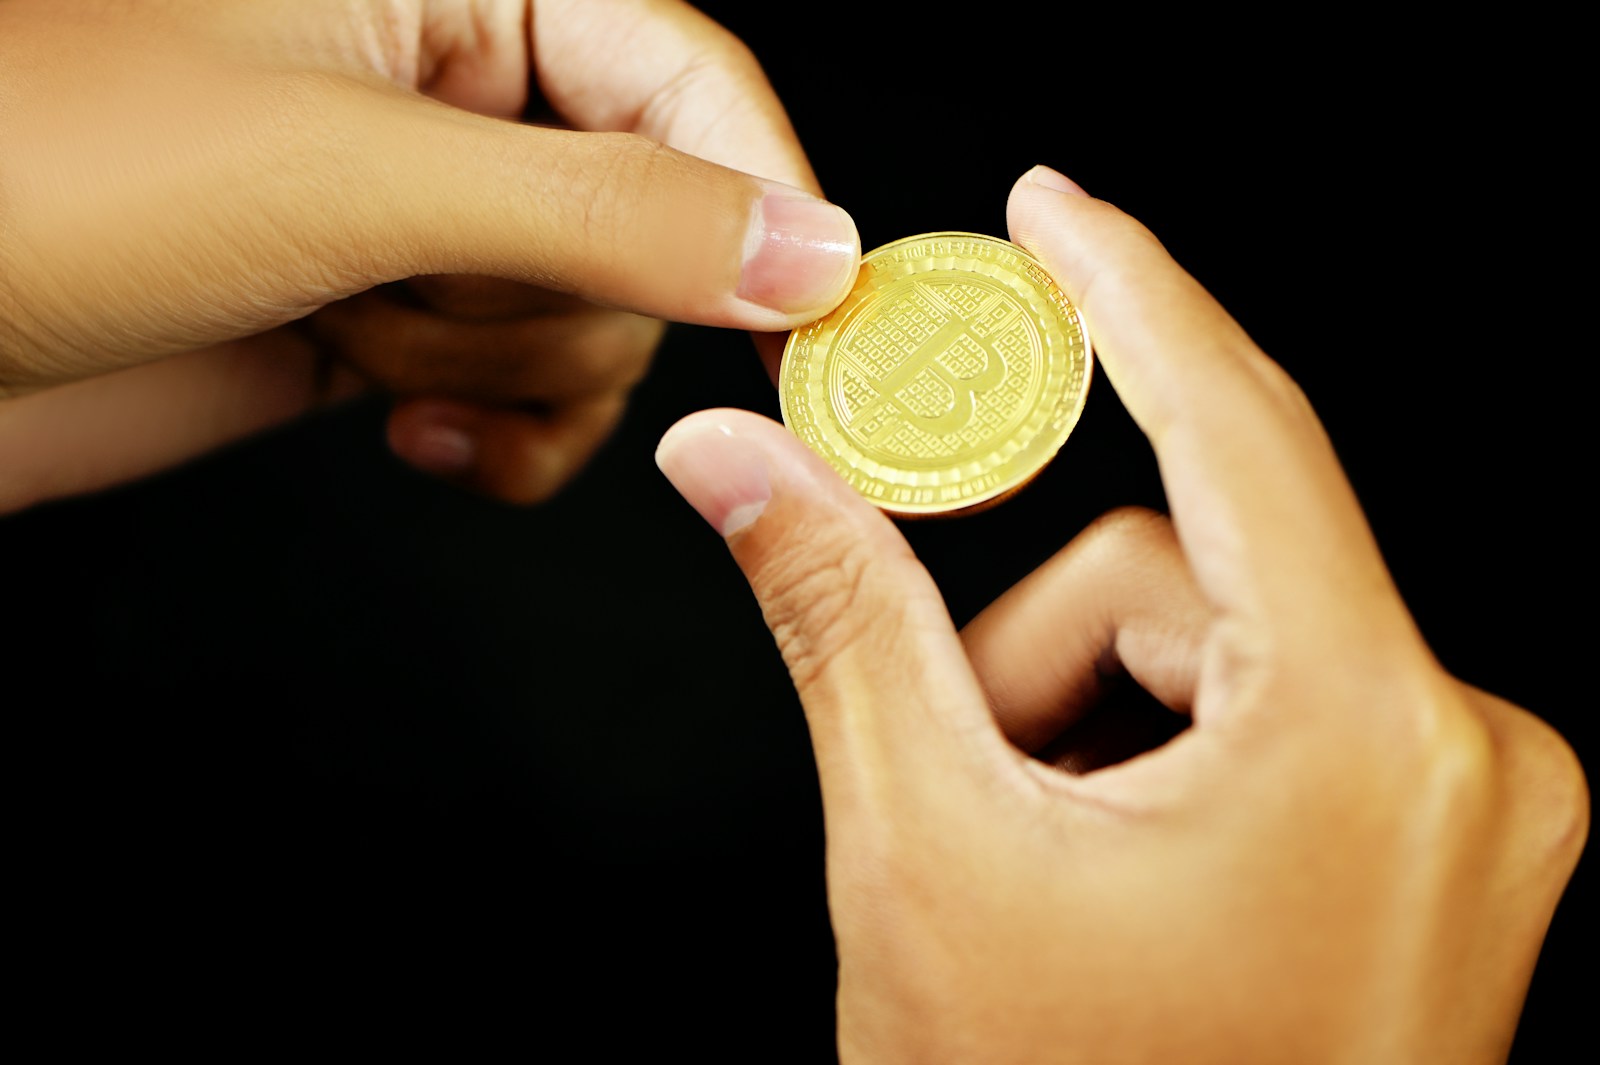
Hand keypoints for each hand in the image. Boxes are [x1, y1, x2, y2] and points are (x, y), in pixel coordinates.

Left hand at [0, 0, 857, 511]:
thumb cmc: (51, 180)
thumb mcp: (362, 176)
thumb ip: (607, 209)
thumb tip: (804, 248)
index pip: (690, 76)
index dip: (763, 198)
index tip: (818, 317)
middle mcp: (456, 91)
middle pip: (656, 221)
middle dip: (549, 298)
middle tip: (416, 292)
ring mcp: (430, 216)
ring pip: (594, 322)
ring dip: (493, 364)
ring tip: (351, 332)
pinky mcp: (402, 320)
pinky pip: (535, 396)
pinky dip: (502, 435)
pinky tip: (416, 431)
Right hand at [654, 166, 1588, 1062]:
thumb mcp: (924, 847)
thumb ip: (836, 616)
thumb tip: (732, 464)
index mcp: (1364, 735)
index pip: (1232, 429)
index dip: (1128, 291)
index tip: (1059, 205)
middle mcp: (1469, 757)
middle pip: (1185, 572)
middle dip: (1035, 650)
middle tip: (957, 770)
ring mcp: (1481, 811)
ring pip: (1221, 644)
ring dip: (1086, 717)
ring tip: (1039, 871)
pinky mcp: (1454, 845)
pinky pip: (1278, 708)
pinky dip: (1160, 756)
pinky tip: (1115, 883)